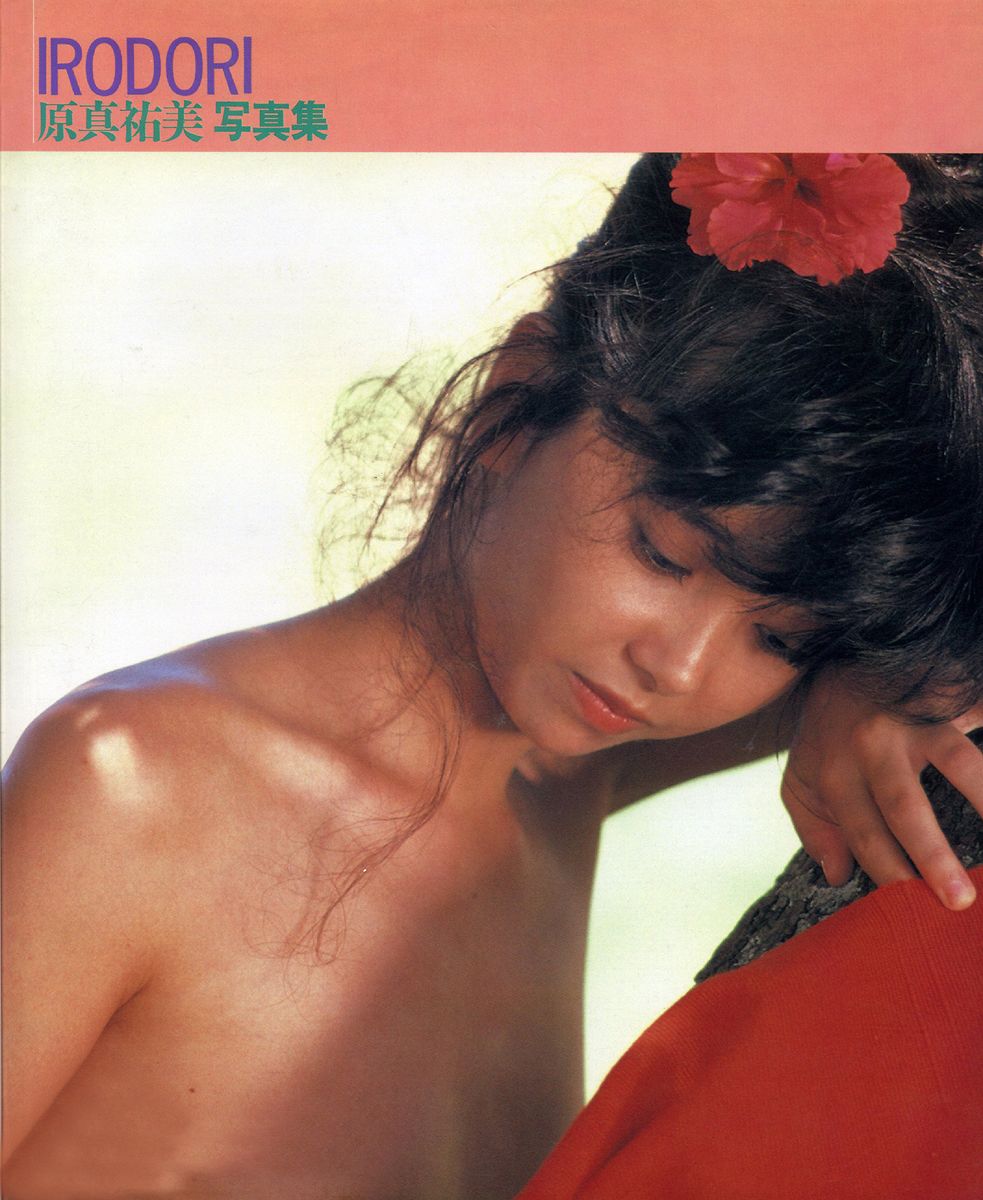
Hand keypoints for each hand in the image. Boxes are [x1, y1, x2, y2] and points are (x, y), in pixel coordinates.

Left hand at [781, 675, 982, 909]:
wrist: (835, 661)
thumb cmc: (825, 734)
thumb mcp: (802, 780)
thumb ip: (815, 831)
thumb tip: (837, 878)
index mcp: (836, 771)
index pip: (864, 832)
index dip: (890, 872)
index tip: (915, 912)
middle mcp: (871, 746)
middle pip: (904, 805)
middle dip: (932, 855)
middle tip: (960, 901)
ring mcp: (912, 720)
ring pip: (957, 763)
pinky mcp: (946, 701)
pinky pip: (979, 720)